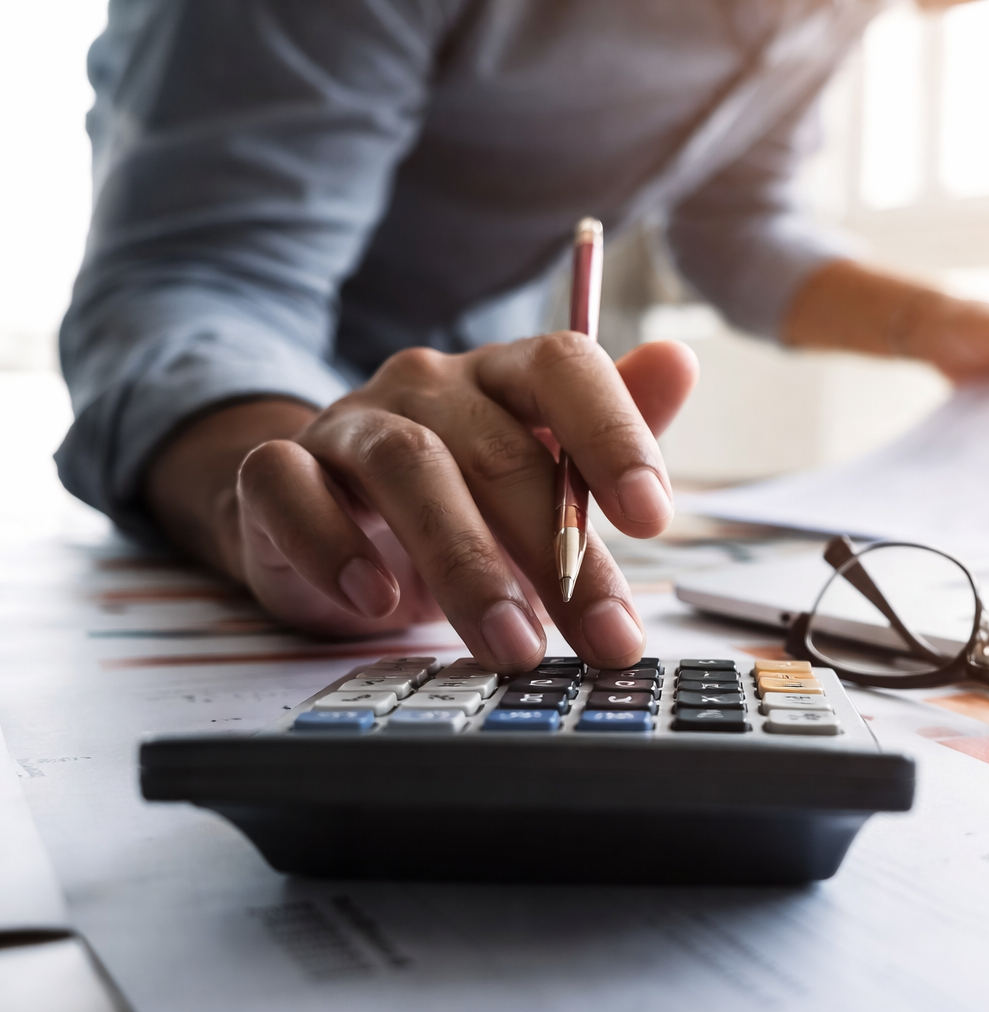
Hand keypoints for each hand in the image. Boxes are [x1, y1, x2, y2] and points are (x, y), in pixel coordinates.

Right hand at [145, 335, 698, 670]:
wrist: (324, 517)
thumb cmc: (461, 499)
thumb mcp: (543, 474)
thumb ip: (610, 434)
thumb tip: (681, 359)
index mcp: (505, 377)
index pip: (565, 367)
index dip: (613, 434)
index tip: (655, 519)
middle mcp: (428, 387)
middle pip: (499, 448)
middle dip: (559, 551)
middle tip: (604, 635)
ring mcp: (349, 424)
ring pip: (407, 468)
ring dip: (465, 562)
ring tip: (512, 644)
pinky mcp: (276, 472)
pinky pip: (288, 488)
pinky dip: (332, 544)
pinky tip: (378, 603)